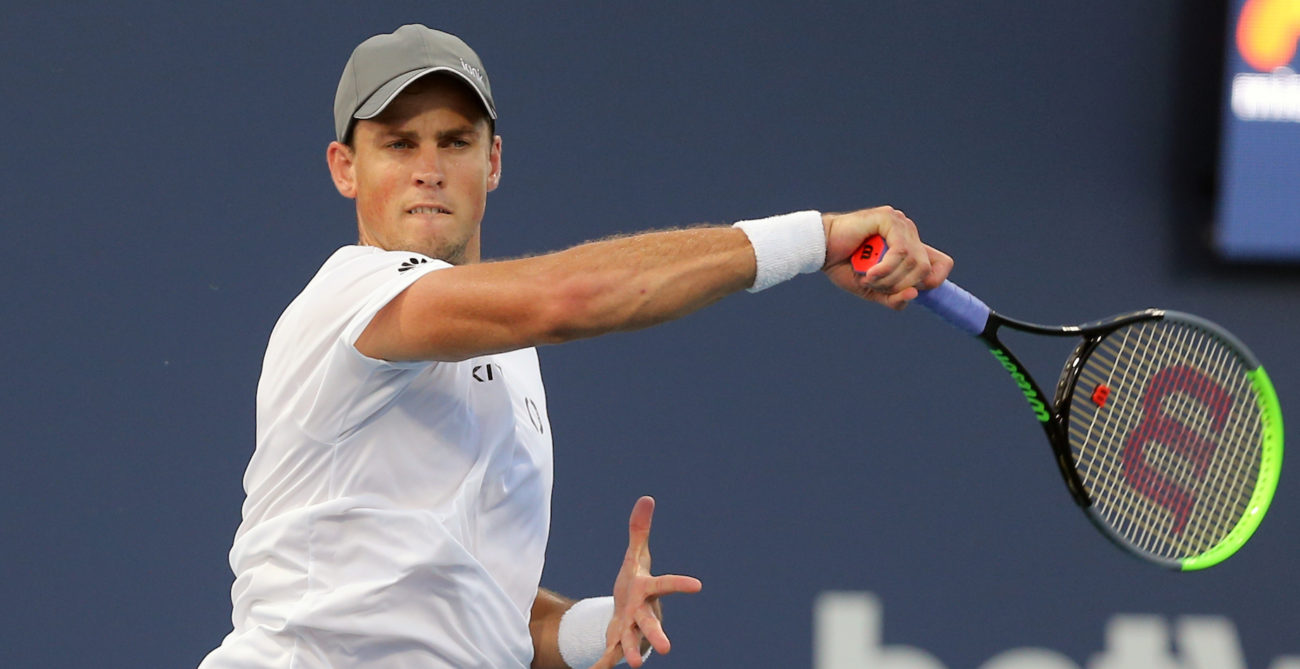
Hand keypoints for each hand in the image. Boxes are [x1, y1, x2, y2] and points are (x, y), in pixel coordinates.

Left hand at [589, 496, 702, 667]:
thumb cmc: (635, 582)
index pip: (665, 585)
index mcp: (647, 590)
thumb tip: (646, 499)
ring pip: (631, 643)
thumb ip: (639, 530)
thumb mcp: (634, 556)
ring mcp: (629, 630)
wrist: (628, 612)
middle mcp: (642, 613)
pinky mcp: (616, 643)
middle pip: (650, 624)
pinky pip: (608, 656)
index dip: (680, 584)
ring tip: (634, 665)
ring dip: (632, 652)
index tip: (698, 586)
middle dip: (656, 635)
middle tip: (666, 649)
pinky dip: (601, 665)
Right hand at [820, 207, 952, 308]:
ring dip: (889, 278)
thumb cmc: (843, 266)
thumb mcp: (873, 290)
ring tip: (868, 278)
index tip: (911, 291)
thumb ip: (894, 297)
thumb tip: (914, 295)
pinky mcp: (889, 218)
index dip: (934, 281)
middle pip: (925, 269)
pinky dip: (885, 268)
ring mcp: (900, 224)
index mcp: (910, 248)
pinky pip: (901, 251)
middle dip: (899, 285)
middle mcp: (909, 234)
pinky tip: (870, 273)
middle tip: (876, 285)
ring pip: (914, 262)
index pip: (942, 264)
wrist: (819, 250)